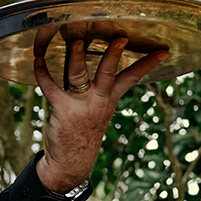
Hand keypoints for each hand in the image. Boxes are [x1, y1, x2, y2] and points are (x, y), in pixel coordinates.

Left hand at [33, 38, 170, 194]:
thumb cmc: (83, 130)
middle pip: (108, 73)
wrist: (71, 162)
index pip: (132, 78)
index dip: (147, 64)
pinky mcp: (61, 109)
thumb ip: (96, 87)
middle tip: (120, 38)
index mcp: (109, 98)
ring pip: (79, 75)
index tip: (163, 51)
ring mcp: (80, 105)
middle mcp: (98, 100)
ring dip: (77, 57)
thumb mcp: (98, 109)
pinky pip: (50, 87)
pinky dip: (42, 72)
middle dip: (113, 56)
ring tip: (77, 41)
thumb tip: (90, 59)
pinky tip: (37, 59)